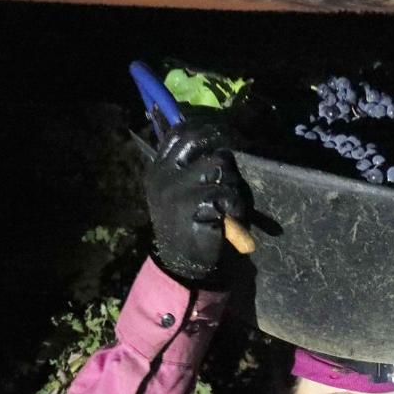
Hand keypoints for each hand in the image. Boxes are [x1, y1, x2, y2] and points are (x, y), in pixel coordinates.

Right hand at [144, 117, 247, 285]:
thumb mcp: (180, 191)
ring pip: (217, 165)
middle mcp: (163, 175)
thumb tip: (216, 138)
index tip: (220, 140)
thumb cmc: (188, 223)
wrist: (183, 262)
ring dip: (230, 183)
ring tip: (228, 202)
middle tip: (227, 173)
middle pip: (197, 141)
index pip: (179, 134)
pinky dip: (235, 205)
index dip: (204, 131)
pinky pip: (224, 192)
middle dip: (219, 153)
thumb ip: (190, 165)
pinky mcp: (192, 206)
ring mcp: (175, 190)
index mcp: (159, 169)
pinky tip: (231, 217)